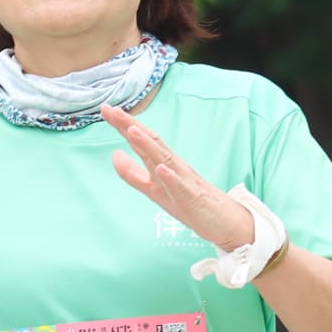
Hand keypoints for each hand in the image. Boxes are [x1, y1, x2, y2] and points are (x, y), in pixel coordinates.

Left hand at [103, 104, 253, 250]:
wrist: (226, 223)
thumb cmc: (190, 203)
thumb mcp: (154, 189)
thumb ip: (133, 174)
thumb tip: (113, 154)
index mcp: (163, 165)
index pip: (142, 140)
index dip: (124, 126)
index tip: (106, 108)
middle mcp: (173, 168)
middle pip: (151, 143)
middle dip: (131, 126)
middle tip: (111, 110)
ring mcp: (184, 182)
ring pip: (164, 160)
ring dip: (148, 145)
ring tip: (132, 130)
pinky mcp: (193, 199)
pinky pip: (181, 188)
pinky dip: (171, 178)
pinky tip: (160, 169)